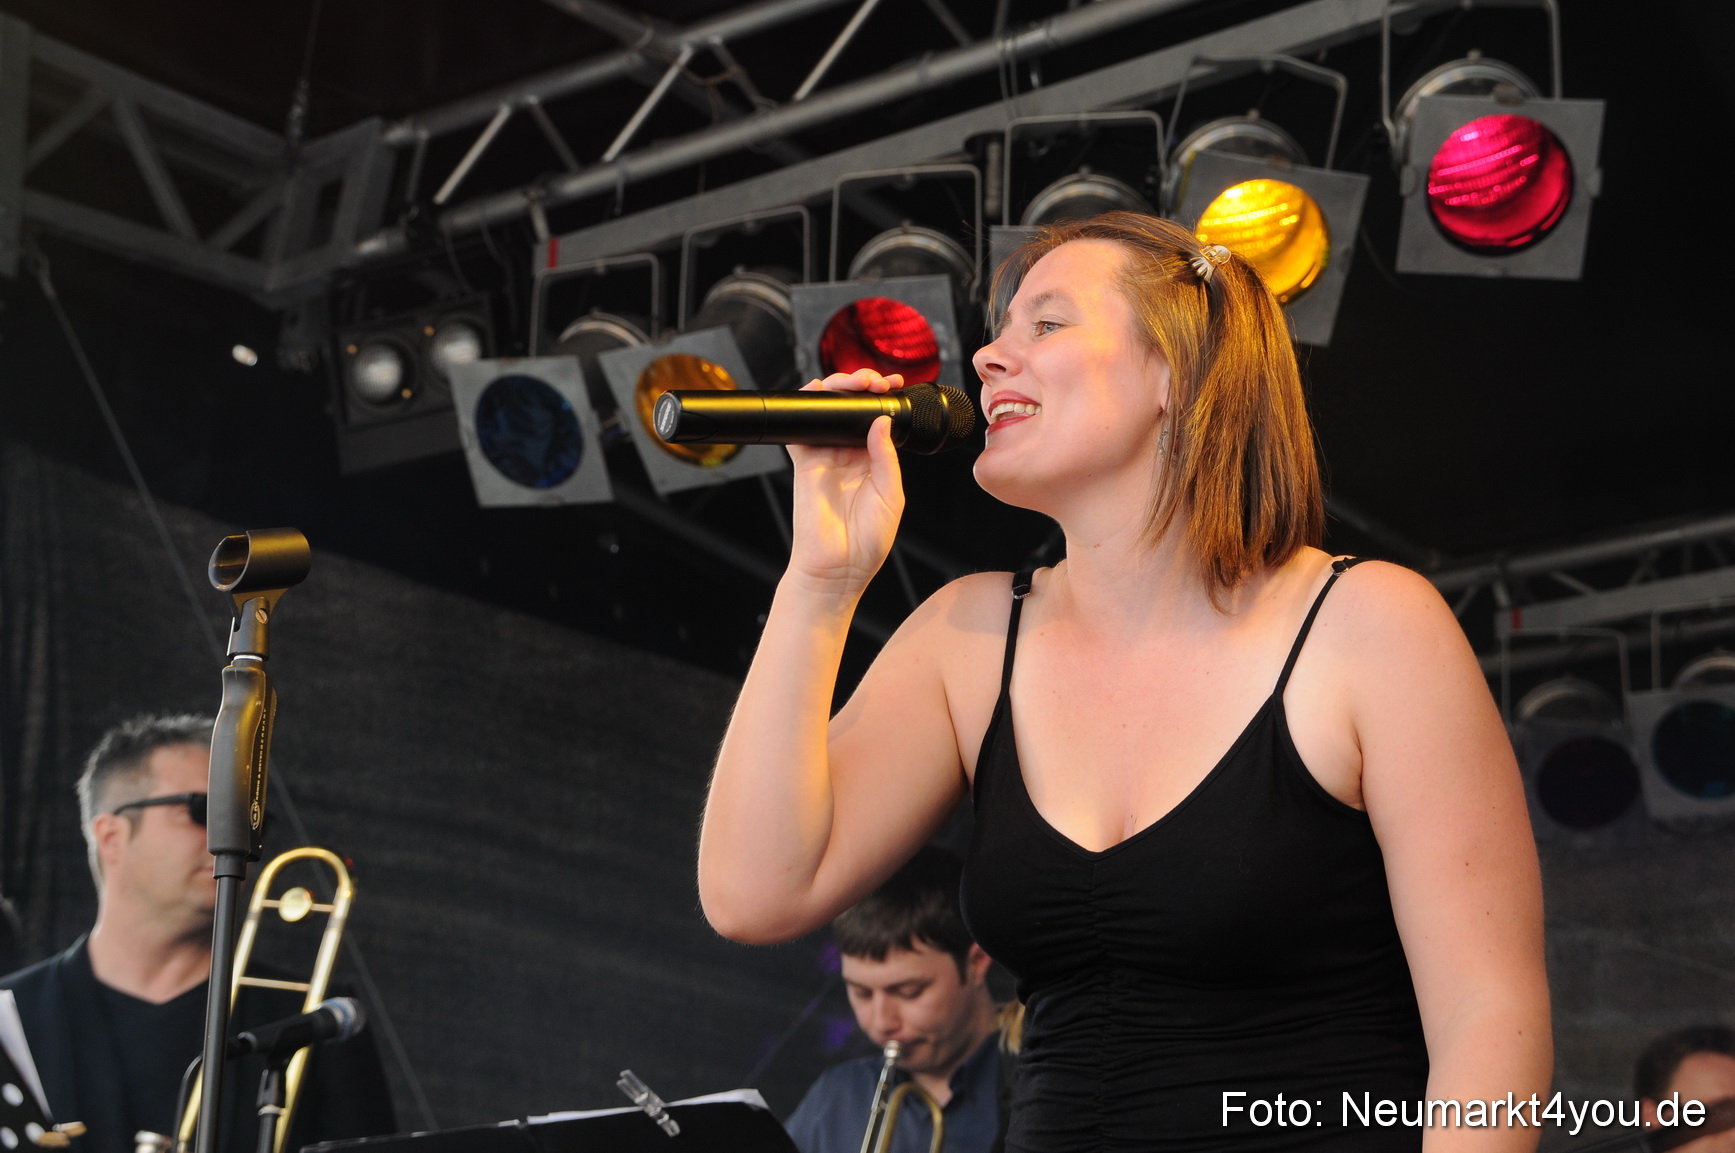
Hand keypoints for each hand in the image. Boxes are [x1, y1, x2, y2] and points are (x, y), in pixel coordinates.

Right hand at [784, 369, 906, 596]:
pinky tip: (816, 393)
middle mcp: (850, 456)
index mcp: (875, 463)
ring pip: (828, 412)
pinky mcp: (805, 463)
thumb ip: (886, 457)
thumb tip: (880, 421)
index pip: (877, 420)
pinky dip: (805, 408)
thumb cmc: (867, 542)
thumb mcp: (891, 496)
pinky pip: (801, 430)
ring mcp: (826, 457)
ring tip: (854, 383)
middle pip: (852, 410)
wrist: (838, 569)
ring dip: (838, 390)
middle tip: (874, 381)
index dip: (883, 400)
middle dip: (862, 387)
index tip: (893, 386)